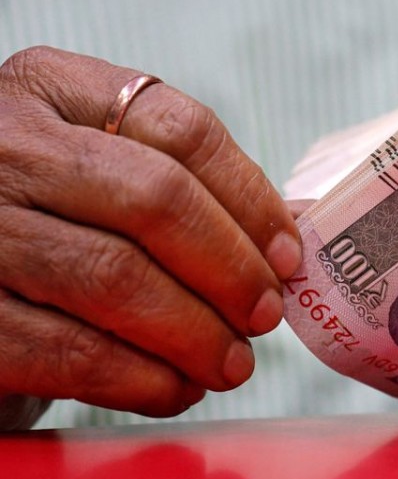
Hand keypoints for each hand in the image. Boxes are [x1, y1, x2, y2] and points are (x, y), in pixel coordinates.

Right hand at [0, 46, 300, 425]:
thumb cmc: (52, 229)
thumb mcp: (98, 179)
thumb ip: (181, 188)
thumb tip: (288, 236)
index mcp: (52, 92)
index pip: (181, 130)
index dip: (251, 198)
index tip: (287, 255)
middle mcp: (6, 145)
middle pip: (156, 199)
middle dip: (231, 269)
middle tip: (265, 315)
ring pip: (116, 277)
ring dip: (195, 333)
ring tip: (232, 364)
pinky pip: (70, 350)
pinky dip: (141, 378)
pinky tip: (175, 387)